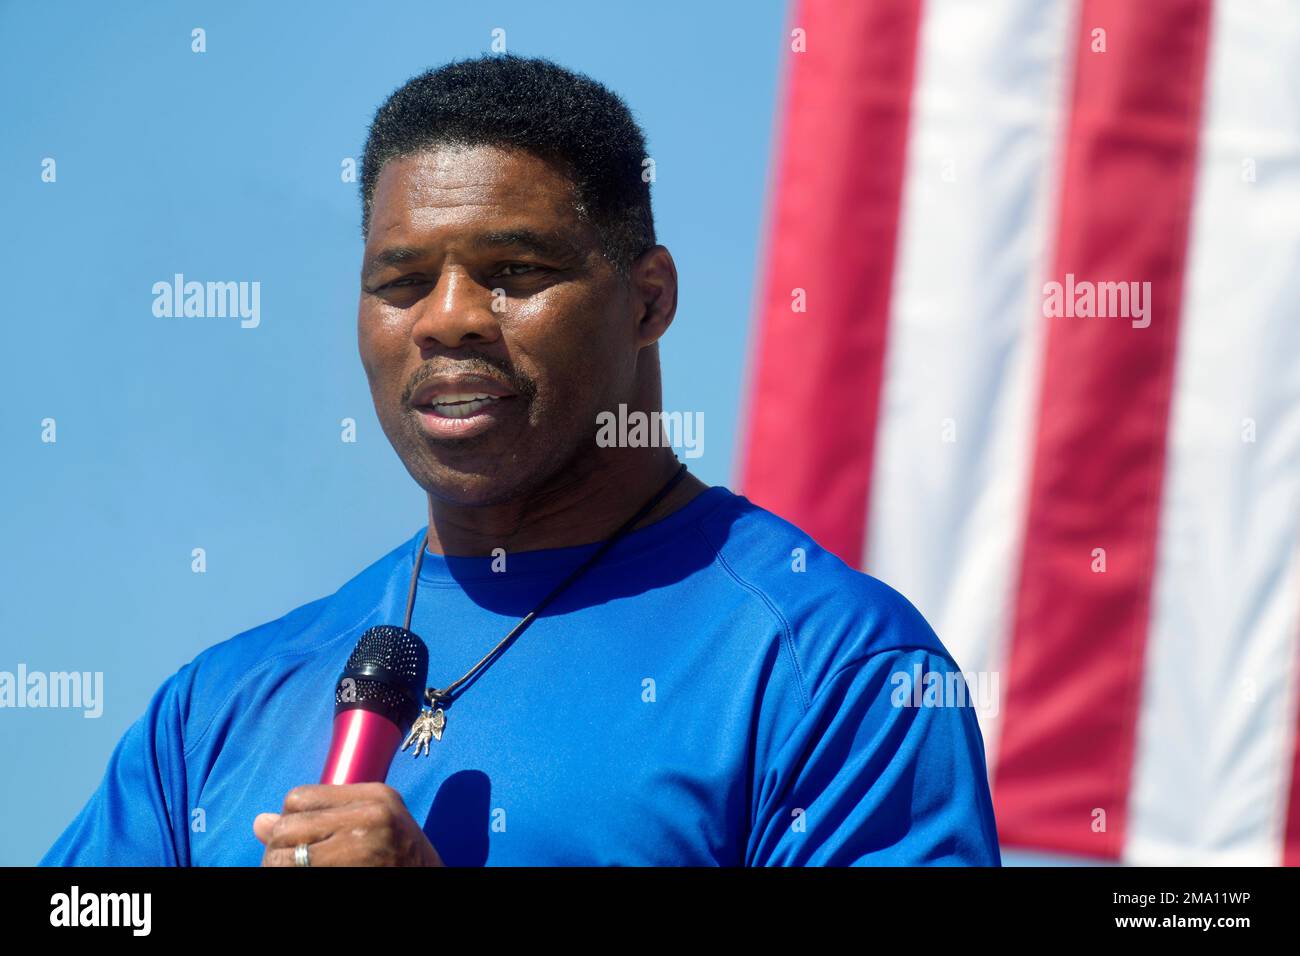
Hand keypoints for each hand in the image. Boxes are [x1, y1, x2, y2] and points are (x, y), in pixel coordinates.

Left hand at [254, 782, 443, 865]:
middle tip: (290, 866)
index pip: (299, 798)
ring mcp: (362, 847)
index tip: (299, 841)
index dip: (289, 821)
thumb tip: (259, 822)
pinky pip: (303, 875)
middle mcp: (370, 816)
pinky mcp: (353, 873)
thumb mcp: (374, 825)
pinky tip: (309, 878)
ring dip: (280, 869)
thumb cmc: (403, 858)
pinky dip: (296, 878)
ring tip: (298, 872)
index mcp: (375, 796)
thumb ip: (323, 818)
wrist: (434, 883)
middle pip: (288, 827)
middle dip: (278, 850)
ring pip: (287, 858)